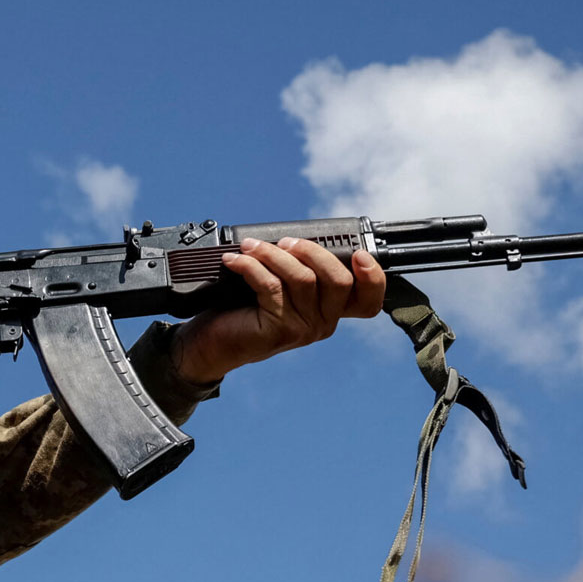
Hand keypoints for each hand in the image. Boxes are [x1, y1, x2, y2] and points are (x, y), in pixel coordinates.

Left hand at [171, 238, 386, 383]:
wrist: (209, 343)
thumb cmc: (242, 310)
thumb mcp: (278, 286)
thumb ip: (298, 268)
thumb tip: (298, 237)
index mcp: (329, 311)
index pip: (368, 301)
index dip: (373, 278)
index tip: (358, 253)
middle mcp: (323, 323)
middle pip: (339, 281)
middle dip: (312, 251)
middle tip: (284, 242)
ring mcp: (303, 330)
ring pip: (303, 279)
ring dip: (274, 255)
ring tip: (250, 247)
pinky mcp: (279, 331)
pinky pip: (272, 287)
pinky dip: (252, 267)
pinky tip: (234, 262)